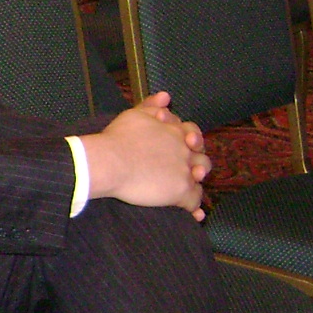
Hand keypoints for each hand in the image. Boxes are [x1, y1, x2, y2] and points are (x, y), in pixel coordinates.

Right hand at [78, 98, 210, 214]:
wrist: (112, 161)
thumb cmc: (118, 138)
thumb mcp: (135, 115)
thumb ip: (151, 105)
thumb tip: (166, 96)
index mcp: (174, 130)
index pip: (191, 133)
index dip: (190, 140)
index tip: (184, 144)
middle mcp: (183, 149)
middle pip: (201, 155)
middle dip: (196, 162)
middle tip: (187, 169)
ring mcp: (184, 170)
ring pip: (199, 179)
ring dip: (196, 183)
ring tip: (190, 189)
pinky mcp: (180, 191)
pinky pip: (194, 201)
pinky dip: (195, 209)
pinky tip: (195, 216)